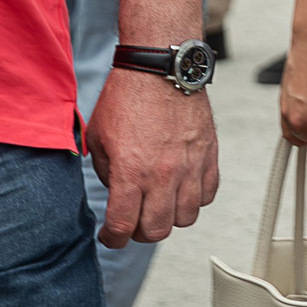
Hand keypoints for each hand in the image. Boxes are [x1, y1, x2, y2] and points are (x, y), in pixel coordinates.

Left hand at [84, 68, 219, 246]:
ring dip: (170, 217)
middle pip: (156, 230)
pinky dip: (195, 198)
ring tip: (160, 203)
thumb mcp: (98, 138)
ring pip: (185, 218)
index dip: (112, 239)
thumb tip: (116, 192)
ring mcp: (190, 165)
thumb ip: (105, 172)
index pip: (123, 226)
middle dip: (140, 232)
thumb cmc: (127, 96)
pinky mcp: (209, 154)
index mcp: (131, 171)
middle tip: (134, 220)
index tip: (110, 235)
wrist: (161, 67)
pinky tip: (182, 187)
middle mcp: (163, 173)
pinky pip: (208, 194)